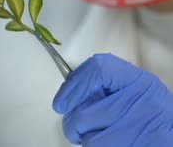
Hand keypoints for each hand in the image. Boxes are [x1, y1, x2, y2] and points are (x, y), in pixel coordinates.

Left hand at [53, 53, 172, 145]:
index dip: (73, 87)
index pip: (99, 69)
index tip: (60, 104)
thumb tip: (65, 96)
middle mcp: (144, 99)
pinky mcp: (148, 145)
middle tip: (73, 127)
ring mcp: (145, 126)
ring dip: (87, 141)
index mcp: (137, 79)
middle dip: (72, 124)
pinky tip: (110, 144)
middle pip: (85, 113)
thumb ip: (101, 86)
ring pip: (92, 140)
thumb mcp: (129, 89)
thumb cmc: (145, 111)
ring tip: (95, 137)